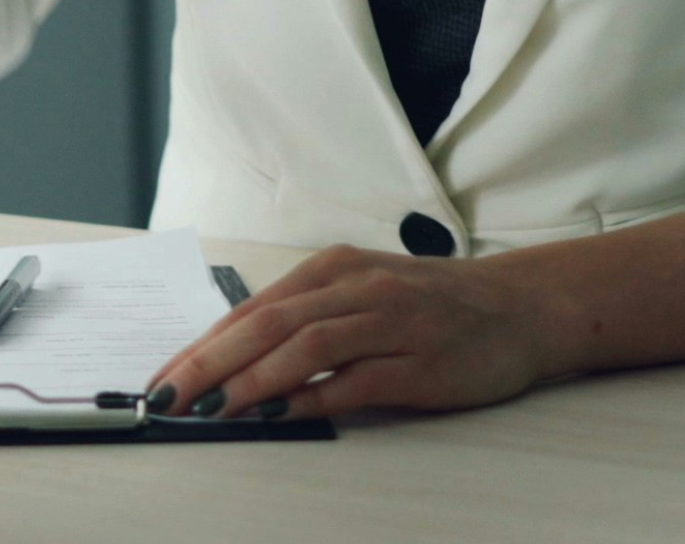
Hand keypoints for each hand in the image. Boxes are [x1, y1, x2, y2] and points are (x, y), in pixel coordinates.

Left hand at [143, 245, 556, 421]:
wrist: (520, 307)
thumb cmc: (428, 303)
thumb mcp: (359, 293)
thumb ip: (303, 320)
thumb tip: (231, 362)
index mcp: (333, 268)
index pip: (251, 310)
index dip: (202, 345)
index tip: (164, 377)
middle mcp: (358, 288)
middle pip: (268, 324)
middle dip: (211, 362)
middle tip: (170, 396)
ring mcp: (392, 324)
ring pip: (306, 347)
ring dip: (252, 380)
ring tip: (212, 408)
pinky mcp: (422, 364)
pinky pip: (356, 381)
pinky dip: (312, 398)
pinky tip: (278, 415)